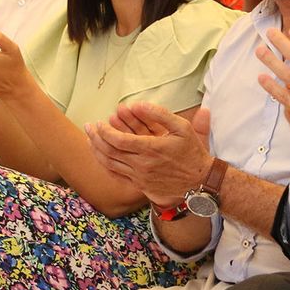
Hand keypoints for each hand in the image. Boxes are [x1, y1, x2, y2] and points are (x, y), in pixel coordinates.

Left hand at [85, 103, 210, 207]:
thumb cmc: (192, 153)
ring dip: (96, 151)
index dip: (104, 131)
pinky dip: (105, 165)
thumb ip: (160, 114)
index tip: (100, 122)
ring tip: (90, 140)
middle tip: (89, 127)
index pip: (118, 140)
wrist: (200, 182)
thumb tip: (138, 104)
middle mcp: (142, 165)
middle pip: (109, 151)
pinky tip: (100, 157)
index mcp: (150, 149)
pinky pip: (117, 175)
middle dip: (96, 138)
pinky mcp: (140, 185)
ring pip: (110, 164)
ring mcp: (139, 177)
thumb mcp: (182, 128)